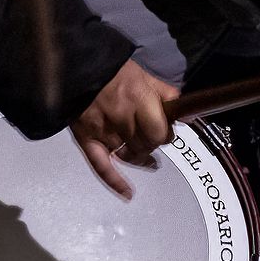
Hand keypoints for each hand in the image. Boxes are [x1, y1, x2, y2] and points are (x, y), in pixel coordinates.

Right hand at [69, 60, 179, 197]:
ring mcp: (102, 130)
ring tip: (138, 150)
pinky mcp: (86, 139)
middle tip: (148, 135)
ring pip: (128, 156)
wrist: (76, 67)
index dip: (164, 135)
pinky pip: (102, 166)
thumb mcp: (143, 74)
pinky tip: (128, 193)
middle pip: (145, 146)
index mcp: (138, 98)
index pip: (159, 133)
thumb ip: (164, 93)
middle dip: (150, 143)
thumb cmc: (111, 70)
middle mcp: (121, 116)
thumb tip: (183, 111)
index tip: (164, 131)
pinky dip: (115, 182)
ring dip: (136, 155)